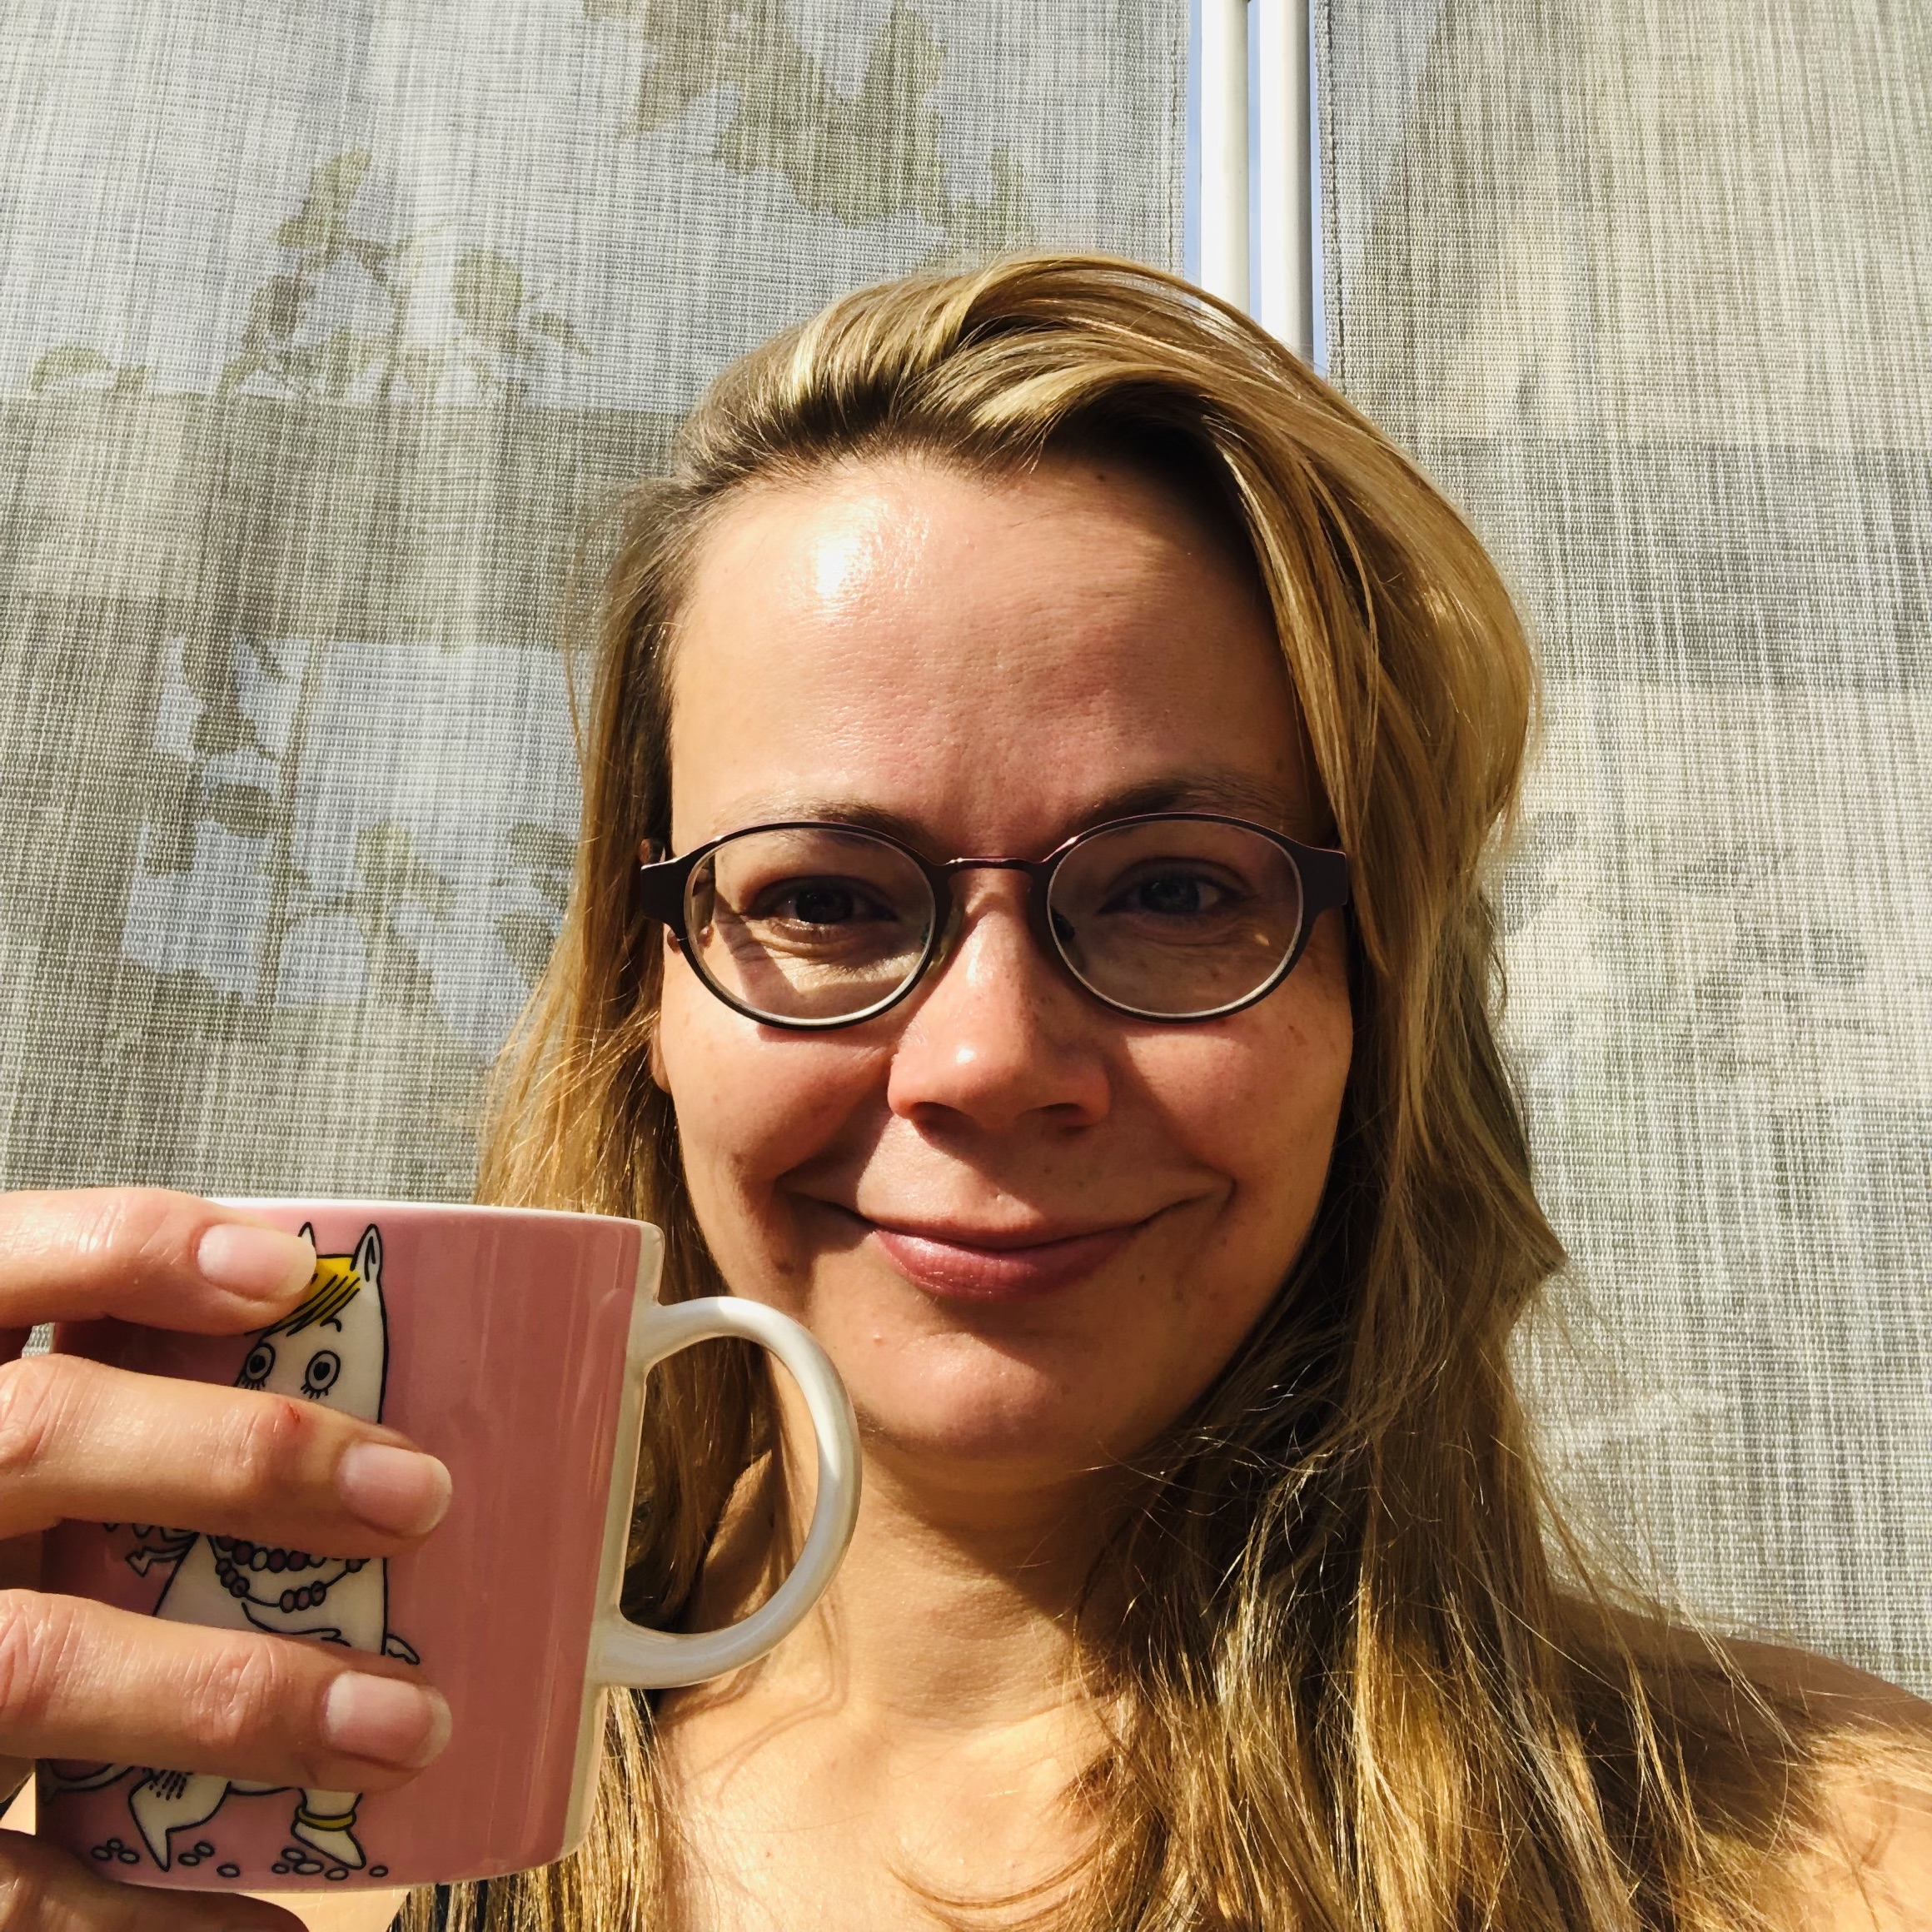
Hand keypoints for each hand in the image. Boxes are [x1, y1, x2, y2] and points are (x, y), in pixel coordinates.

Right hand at [0, 1189, 452, 1929]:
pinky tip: (280, 1928)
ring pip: (35, 1661)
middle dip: (240, 1459)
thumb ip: (122, 1419)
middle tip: (421, 1494)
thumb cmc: (2, 1548)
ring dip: (240, 1696)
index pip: (0, 1263)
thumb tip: (347, 1359)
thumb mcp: (16, 1465)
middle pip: (36, 1438)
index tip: (288, 1273)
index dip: (134, 1252)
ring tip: (410, 1730)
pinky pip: (5, 1887)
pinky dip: (145, 1923)